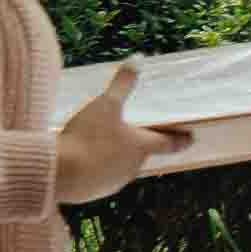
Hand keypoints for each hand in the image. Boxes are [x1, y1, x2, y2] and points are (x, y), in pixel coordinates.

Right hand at [49, 63, 191, 204]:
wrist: (59, 173)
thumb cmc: (87, 136)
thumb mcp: (105, 105)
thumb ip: (122, 83)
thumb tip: (138, 58)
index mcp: (141, 146)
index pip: (170, 143)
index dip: (181, 139)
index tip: (191, 138)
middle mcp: (133, 167)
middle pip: (143, 154)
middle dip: (142, 146)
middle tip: (139, 136)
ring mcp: (115, 182)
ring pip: (121, 167)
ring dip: (116, 158)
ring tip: (105, 147)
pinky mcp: (95, 192)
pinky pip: (101, 179)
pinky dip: (97, 170)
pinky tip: (84, 162)